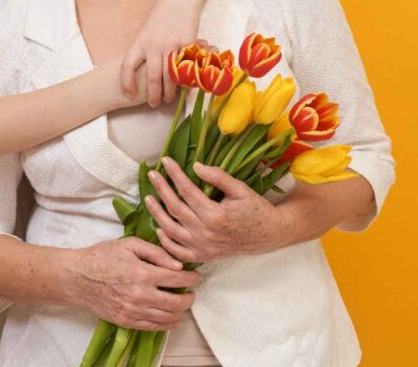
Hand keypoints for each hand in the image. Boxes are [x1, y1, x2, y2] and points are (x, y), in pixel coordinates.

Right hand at [68, 237, 199, 330]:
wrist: (77, 278)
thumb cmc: (101, 257)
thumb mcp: (128, 244)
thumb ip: (155, 252)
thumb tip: (178, 264)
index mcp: (142, 273)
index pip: (177, 279)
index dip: (192, 278)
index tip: (196, 277)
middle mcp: (141, 295)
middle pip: (177, 302)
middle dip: (189, 297)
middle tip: (190, 291)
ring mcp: (134, 311)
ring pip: (169, 317)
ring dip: (180, 311)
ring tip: (181, 303)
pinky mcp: (127, 321)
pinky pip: (154, 327)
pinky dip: (168, 324)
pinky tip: (172, 318)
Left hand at [120, 0, 202, 107]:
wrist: (178, 0)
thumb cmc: (161, 19)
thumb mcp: (146, 34)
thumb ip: (144, 52)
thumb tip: (140, 73)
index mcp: (139, 43)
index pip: (128, 66)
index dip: (126, 82)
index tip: (128, 94)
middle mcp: (153, 45)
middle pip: (152, 77)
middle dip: (152, 94)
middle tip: (153, 104)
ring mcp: (171, 45)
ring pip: (170, 76)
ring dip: (170, 91)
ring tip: (169, 99)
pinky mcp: (187, 44)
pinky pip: (187, 67)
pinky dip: (187, 80)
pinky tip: (186, 87)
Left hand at [145, 157, 287, 263]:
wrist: (269, 235)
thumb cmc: (256, 209)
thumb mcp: (240, 189)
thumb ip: (218, 177)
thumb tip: (195, 166)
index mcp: (215, 215)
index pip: (187, 191)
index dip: (175, 174)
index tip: (166, 160)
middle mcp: (206, 233)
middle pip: (175, 208)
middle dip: (161, 189)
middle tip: (152, 175)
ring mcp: (203, 248)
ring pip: (171, 230)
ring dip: (157, 213)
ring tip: (148, 198)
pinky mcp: (203, 256)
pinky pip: (178, 252)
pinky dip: (166, 241)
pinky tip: (160, 228)